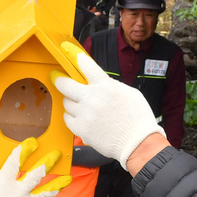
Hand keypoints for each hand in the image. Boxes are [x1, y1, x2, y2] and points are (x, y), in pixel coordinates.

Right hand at [0, 140, 70, 196]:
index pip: (15, 162)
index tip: (32, 142)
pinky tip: (52, 195)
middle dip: (47, 163)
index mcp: (2, 184)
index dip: (24, 150)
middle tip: (56, 154)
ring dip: (56, 184)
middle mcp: (17, 193)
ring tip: (67, 178)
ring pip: (44, 192)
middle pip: (36, 174)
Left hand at [52, 44, 165, 166]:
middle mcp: (93, 98)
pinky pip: (68, 119)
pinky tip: (81, 118)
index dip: (77, 58)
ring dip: (72, 103)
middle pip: (65, 84)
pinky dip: (72, 117)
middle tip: (58, 79)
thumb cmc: (138, 119)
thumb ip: (113, 85)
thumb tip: (101, 82)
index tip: (71, 53)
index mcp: (106, 86)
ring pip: (66, 103)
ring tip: (82, 107)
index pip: (86, 65)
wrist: (138, 143)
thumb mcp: (130, 93)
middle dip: (60, 80)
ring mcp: (85, 114)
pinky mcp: (81, 129)